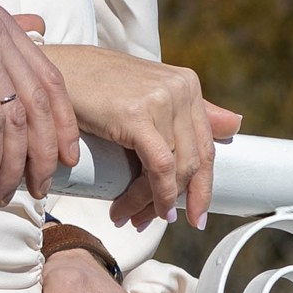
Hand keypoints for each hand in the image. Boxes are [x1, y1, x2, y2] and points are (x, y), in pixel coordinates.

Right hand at [0, 6, 79, 208]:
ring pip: (16, 117)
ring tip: (4, 191)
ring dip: (15, 164)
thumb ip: (1, 40)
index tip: (67, 159)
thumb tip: (41, 29)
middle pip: (39, 100)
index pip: (50, 79)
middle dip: (44, 152)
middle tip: (39, 185)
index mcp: (2, 23)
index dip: (64, 123)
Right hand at [35, 46, 239, 228]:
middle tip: (160, 221)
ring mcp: (162, 100)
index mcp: (187, 84)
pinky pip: (157, 166)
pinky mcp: (138, 114)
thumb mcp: (148, 94)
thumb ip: (189, 109)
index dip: (202, 184)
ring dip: (154, 202)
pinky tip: (136, 208)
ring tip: (133, 218)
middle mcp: (181, 89)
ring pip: (175, 169)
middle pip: (193, 160)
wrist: (56, 71)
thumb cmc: (95, 85)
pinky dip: (151, 194)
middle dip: (179, 199)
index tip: (195, 213)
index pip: (206, 145)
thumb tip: (235, 124)